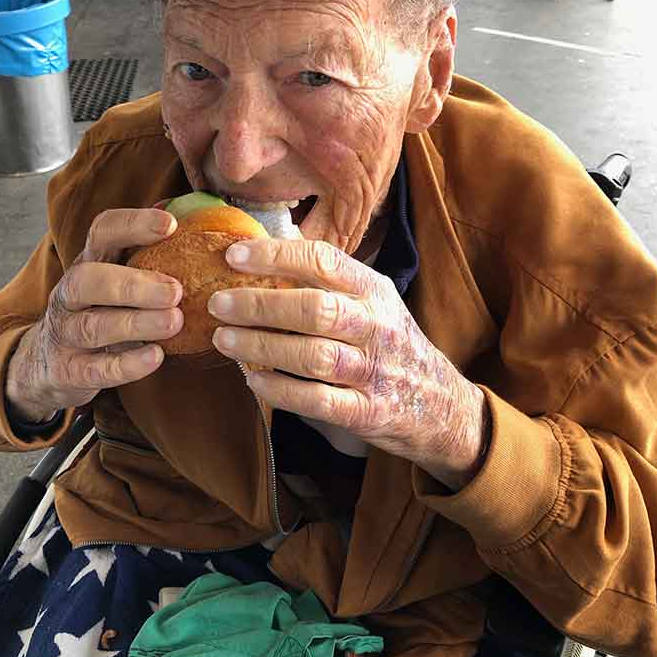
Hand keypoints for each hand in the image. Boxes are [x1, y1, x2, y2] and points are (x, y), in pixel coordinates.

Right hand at [4, 208, 184, 422]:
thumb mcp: (116, 277)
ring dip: (135, 323)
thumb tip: (187, 210)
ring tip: (174, 322)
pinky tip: (156, 357)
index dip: (133, 224)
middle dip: (132, 284)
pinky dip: (127, 365)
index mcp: (89, 263)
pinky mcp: (69, 370)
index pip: (102, 232)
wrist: (51, 364)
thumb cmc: (101, 310)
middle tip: (175, 291)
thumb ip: (144, 249)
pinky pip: (96, 369)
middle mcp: (70, 294)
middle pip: (88, 280)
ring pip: (94, 326)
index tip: (171, 224)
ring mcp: (65, 333)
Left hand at [206, 238, 487, 487]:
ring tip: (224, 339)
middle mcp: (377, 326)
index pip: (324, 261)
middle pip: (314, 308)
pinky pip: (318, 400)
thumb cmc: (388, 343)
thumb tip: (269, 246)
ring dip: (262, 346)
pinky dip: (280, 390)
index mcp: (374, 289)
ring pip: (313, 355)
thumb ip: (329, 278)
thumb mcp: (373, 300)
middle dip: (259, 304)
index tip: (234, 256)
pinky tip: (252, 379)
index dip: (276, 255)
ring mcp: (374, 370)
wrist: (438, 404)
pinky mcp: (368, 410)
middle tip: (217, 302)